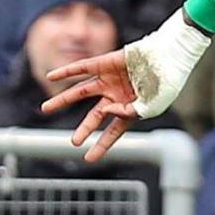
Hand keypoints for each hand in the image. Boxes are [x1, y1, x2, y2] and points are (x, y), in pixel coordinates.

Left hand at [41, 10, 211, 160]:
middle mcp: (116, 96)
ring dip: (62, 100)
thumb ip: (130, 113)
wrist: (169, 55)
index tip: (89, 158)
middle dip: (84, 129)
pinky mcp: (104, 63)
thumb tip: (106, 112)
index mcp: (130, 108)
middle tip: (73, 143)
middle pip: (95, 116)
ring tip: (45, 109)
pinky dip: (66, 72)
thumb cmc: (167, 81)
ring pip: (80, 92)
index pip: (113, 130)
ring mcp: (108, 80)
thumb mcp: (153, 105)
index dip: (102, 145)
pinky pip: (81, 68)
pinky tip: (51, 77)